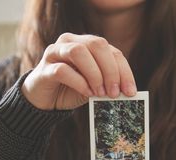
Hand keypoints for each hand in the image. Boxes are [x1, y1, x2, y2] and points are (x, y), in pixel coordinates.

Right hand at [21, 33, 136, 109]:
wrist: (44, 101)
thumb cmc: (70, 91)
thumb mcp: (93, 87)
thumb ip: (106, 85)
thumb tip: (125, 92)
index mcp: (87, 44)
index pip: (111, 51)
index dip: (124, 71)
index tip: (130, 91)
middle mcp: (71, 42)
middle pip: (97, 45)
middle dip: (110, 70)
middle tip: (114, 92)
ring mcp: (55, 52)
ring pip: (79, 52)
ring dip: (94, 74)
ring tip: (99, 93)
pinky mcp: (44, 68)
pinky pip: (62, 70)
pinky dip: (79, 82)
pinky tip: (86, 93)